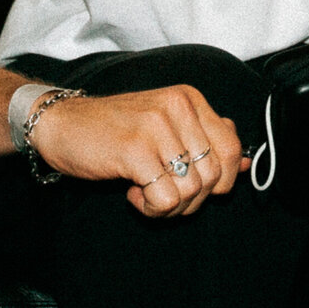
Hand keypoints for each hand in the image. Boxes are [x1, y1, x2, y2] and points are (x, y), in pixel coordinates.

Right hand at [24, 85, 247, 216]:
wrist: (61, 123)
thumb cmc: (114, 129)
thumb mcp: (165, 124)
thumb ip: (206, 139)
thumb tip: (247, 165)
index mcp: (189, 99)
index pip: (232, 148)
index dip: (221, 180)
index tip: (195, 185)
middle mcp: (177, 107)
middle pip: (213, 175)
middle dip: (192, 199)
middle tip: (163, 193)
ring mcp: (156, 127)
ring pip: (191, 191)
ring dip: (169, 206)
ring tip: (145, 192)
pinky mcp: (135, 151)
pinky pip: (165, 200)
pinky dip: (150, 208)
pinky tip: (132, 192)